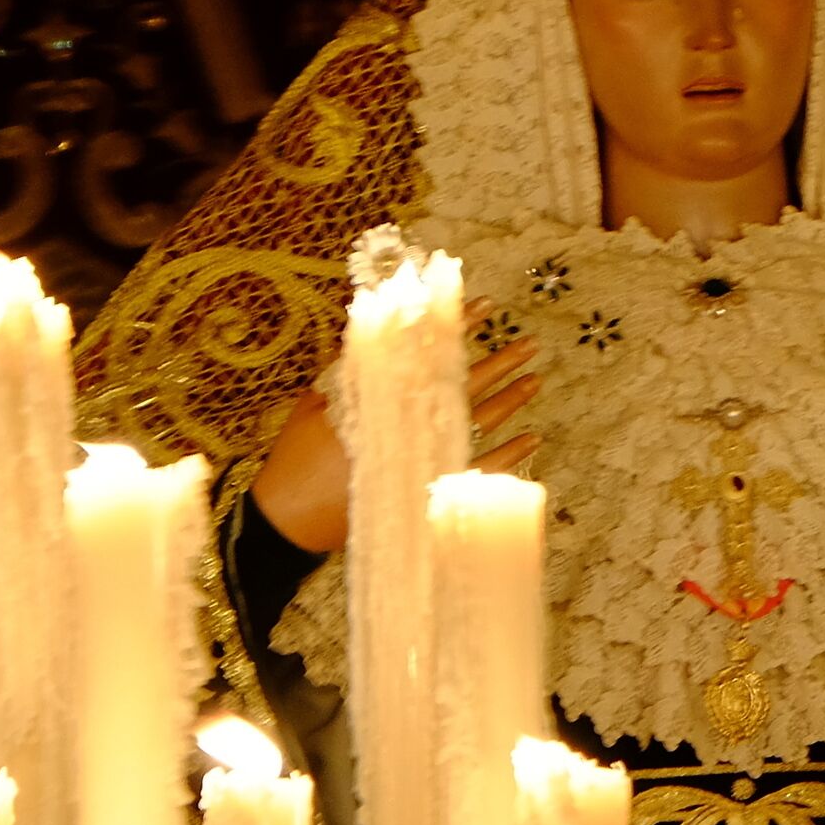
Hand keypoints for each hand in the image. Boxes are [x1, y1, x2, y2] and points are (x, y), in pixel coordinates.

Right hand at [248, 337, 542, 553]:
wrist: (290, 518)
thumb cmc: (298, 457)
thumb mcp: (315, 402)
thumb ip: (349, 369)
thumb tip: (376, 329)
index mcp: (379, 397)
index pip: (428, 353)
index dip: (457, 329)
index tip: (487, 306)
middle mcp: (406, 425)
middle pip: (463, 386)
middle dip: (498, 362)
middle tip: (528, 343)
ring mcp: (420, 459)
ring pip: (478, 423)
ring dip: (510, 400)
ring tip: (534, 379)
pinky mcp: (427, 491)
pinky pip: (479, 471)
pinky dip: (509, 454)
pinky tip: (531, 438)